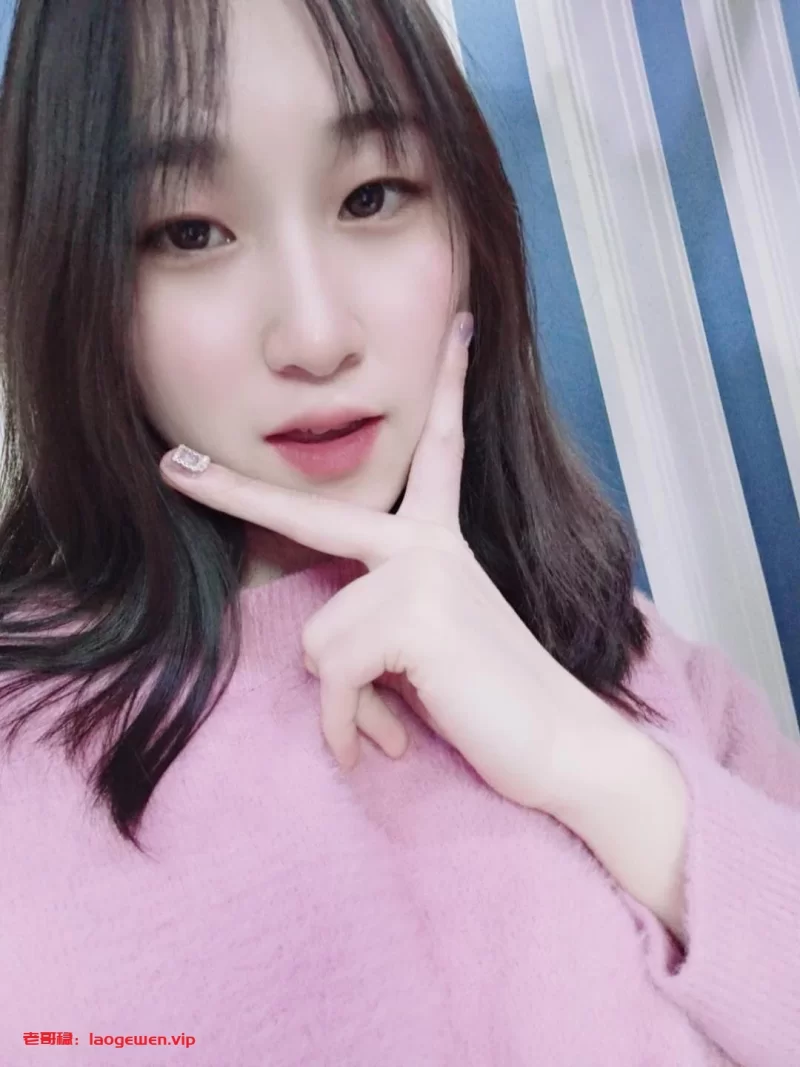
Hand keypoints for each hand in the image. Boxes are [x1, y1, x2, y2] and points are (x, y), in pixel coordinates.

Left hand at [159, 313, 630, 815]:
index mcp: (442, 543)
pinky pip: (334, 677)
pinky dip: (348, 726)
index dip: (448, 388)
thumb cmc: (496, 700)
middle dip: (236, 491)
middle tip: (174, 466)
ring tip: (393, 720)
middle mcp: (431, 546)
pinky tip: (380, 745)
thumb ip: (382, 623)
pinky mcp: (416, 617)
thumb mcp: (432, 646)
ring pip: (319, 639)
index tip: (458, 330)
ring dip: (346, 700)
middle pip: (313, 515)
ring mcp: (423, 575)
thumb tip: (325, 665)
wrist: (562, 746)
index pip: (441, 451)